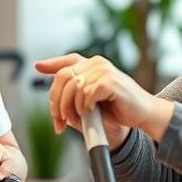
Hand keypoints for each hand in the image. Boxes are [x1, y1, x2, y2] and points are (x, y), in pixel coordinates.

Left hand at [34, 54, 172, 147]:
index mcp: (93, 65)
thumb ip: (74, 100)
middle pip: (63, 77)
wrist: (143, 116)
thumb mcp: (90, 104)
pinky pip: (86, 94)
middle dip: (56, 102)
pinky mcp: (110, 81)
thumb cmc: (118, 111)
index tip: (37, 67)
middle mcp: (97, 63)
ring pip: (73, 88)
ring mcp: (104, 70)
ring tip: (78, 120)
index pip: (68, 61)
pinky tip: (93, 112)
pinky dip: (85, 107)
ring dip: (71, 109)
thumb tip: (54, 104)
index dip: (51, 63)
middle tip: (59, 120)